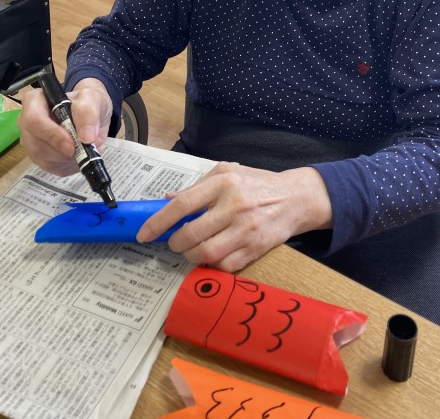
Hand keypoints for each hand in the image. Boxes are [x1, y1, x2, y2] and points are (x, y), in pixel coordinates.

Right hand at [18, 77, 112, 176]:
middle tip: (83, 149)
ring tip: (83, 147)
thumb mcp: (92, 99)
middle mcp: (26, 121)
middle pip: (36, 143)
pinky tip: (77, 154)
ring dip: (66, 157)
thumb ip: (88, 112)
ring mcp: (30, 140)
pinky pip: (49, 166)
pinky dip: (67, 164)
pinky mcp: (38, 156)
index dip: (51, 134)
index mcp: (35, 101)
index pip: (33, 119)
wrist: (90, 115)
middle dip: (61, 150)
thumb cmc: (87, 102)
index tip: (72, 144)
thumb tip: (86, 137)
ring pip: (41, 157)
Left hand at [136, 162, 332, 270]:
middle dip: (175, 243)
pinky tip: (213, 255)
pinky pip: (225, 266)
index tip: (144, 234)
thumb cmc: (257, 183)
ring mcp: (246, 230)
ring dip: (191, 256)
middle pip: (192, 234)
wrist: (295, 198)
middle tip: (174, 242)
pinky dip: (212, 265)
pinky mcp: (256, 249)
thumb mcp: (228, 173)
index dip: (159, 222)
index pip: (183, 204)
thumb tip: (167, 200)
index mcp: (224, 182)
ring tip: (192, 249)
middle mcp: (234, 206)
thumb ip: (197, 186)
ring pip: (206, 254)